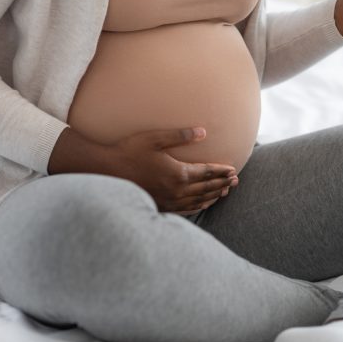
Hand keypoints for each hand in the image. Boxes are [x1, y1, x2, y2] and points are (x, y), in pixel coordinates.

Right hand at [108, 126, 238, 215]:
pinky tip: (203, 204)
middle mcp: (177, 190)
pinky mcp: (161, 207)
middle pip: (206, 188)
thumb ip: (180, 135)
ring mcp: (169, 201)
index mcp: (178, 174)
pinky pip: (186, 209)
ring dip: (213, 196)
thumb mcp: (155, 138)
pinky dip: (198, 206)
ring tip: (224, 192)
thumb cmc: (130, 151)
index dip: (221, 171)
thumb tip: (203, 131)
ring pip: (198, 201)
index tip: (233, 170)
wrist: (107, 172)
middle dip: (222, 184)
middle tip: (235, 181)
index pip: (206, 173)